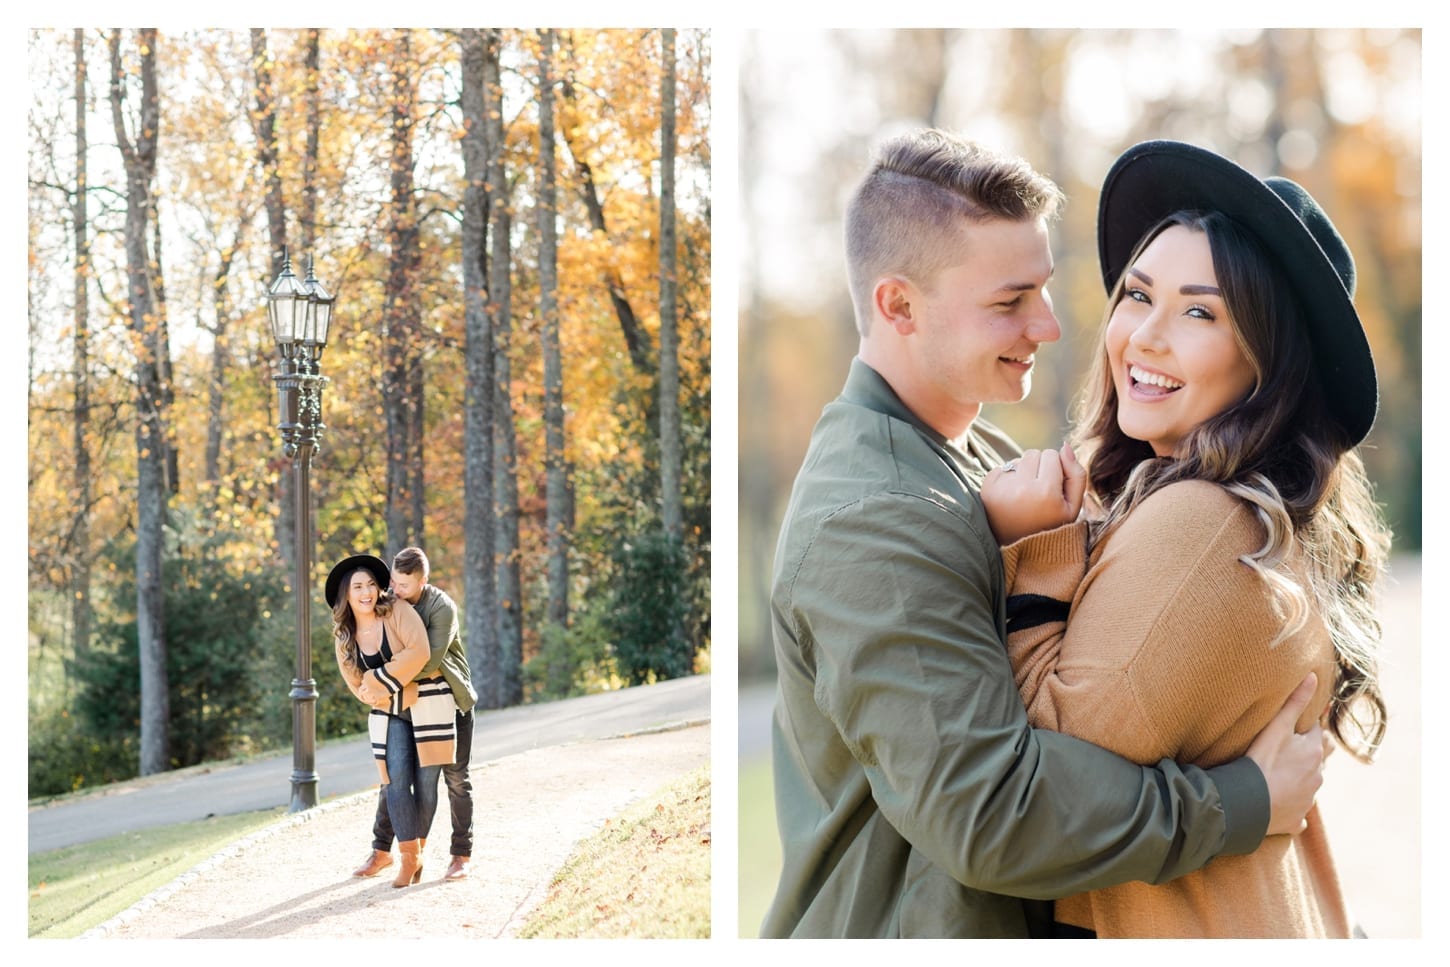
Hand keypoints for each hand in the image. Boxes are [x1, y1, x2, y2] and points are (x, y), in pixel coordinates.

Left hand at [979, 443, 1086, 544]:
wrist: (1016, 547)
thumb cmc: (1049, 526)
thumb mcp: (1072, 508)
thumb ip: (1077, 475)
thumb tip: (1065, 446)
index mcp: (1046, 492)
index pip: (1052, 454)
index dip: (1056, 469)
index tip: (1053, 489)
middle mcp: (1022, 488)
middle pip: (1034, 454)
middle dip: (1039, 468)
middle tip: (1038, 493)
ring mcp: (1001, 487)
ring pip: (1018, 460)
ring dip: (1024, 472)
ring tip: (1025, 496)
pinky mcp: (987, 487)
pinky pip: (1003, 468)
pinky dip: (1008, 478)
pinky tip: (1011, 498)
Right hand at [1246, 673, 1326, 835]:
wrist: (1248, 803)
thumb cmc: (1261, 761)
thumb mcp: (1276, 727)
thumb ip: (1295, 702)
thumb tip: (1313, 676)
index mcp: (1314, 753)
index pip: (1319, 735)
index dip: (1309, 730)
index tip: (1298, 728)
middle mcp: (1317, 777)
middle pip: (1320, 761)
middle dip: (1311, 756)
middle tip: (1292, 751)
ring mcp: (1307, 801)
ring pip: (1309, 787)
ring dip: (1300, 781)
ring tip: (1280, 776)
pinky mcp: (1295, 821)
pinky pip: (1297, 814)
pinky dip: (1290, 809)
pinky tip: (1278, 806)